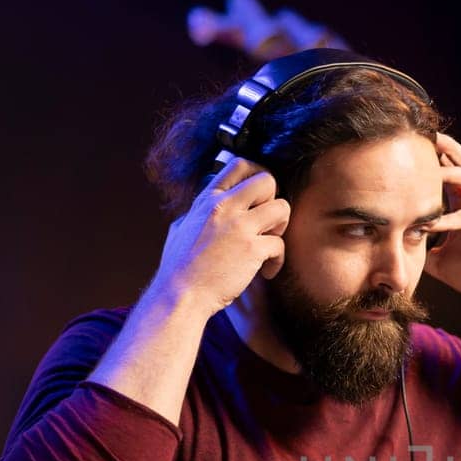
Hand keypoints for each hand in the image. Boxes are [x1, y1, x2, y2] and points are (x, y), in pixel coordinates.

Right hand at [148, 156, 288, 315]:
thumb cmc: (178, 268)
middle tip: (266, 223)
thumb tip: (199, 208)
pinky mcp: (252, 250)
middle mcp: (224, 206)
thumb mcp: (181, 228)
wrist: (181, 294)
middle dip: (273, 200)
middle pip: (267, 180)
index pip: (239, 165)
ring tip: (268, 244)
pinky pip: (280, 244)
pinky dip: (277, 261)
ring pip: (282, 208)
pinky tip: (266, 272)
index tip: (259, 197)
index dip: (256, 176)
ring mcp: (239, 227)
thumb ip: (196, 213)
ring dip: (280, 227)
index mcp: (208, 199)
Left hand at [423, 133, 460, 306]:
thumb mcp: (439, 260)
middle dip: (446, 149)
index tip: (413, 144)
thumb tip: (395, 246)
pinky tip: (431, 221)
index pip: (452, 172)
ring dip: (449, 174)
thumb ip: (422, 248)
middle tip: (424, 136)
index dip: (436, 157)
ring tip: (428, 170)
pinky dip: (450, 219)